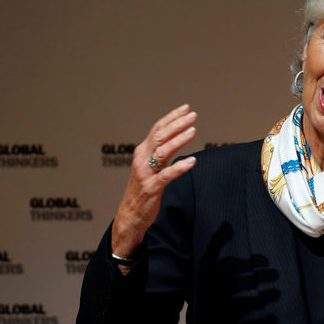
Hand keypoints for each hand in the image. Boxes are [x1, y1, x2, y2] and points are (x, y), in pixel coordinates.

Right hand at [111, 104, 196, 261]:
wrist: (130, 215)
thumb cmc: (143, 190)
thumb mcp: (150, 166)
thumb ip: (160, 153)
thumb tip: (175, 138)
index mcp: (142, 152)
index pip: (157, 129)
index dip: (171, 117)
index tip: (186, 109)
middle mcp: (142, 159)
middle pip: (160, 136)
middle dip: (177, 124)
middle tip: (193, 116)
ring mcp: (146, 173)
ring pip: (162, 152)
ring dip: (179, 140)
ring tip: (193, 131)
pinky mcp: (151, 188)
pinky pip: (167, 175)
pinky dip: (180, 167)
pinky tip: (192, 161)